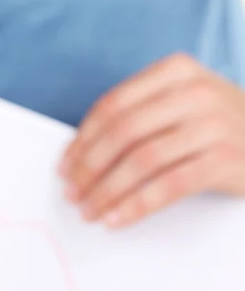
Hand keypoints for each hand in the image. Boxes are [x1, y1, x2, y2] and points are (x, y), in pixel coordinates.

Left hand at [58, 53, 244, 227]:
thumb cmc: (214, 125)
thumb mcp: (180, 104)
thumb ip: (138, 117)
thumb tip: (80, 156)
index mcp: (175, 71)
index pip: (112, 106)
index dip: (82, 141)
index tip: (64, 167)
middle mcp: (195, 92)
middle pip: (122, 132)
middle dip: (88, 168)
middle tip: (72, 193)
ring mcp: (214, 125)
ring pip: (141, 161)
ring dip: (107, 191)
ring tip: (89, 210)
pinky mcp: (227, 160)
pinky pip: (169, 186)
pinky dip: (136, 205)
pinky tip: (117, 219)